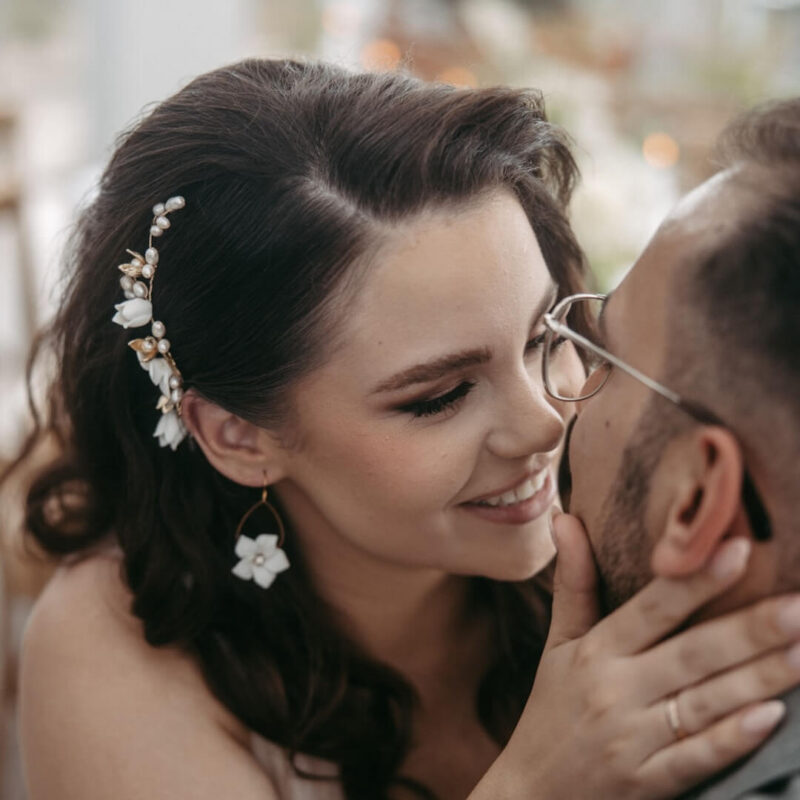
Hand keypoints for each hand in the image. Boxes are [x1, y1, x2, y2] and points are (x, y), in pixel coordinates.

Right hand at [482, 514, 799, 799]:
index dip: (694, 581)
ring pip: (705, 702)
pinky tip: (772, 717)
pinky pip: (698, 757)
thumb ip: (573, 584)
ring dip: (758, 678)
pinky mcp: (649, 782)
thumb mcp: (557, 645)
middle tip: (799, 607)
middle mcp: (615, 690)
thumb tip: (566, 519)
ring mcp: (633, 739)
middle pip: (692, 653)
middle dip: (750, 630)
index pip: (652, 609)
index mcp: (595, 652)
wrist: (531, 792)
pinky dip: (734, 738)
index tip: (738, 550)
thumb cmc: (551, 709)